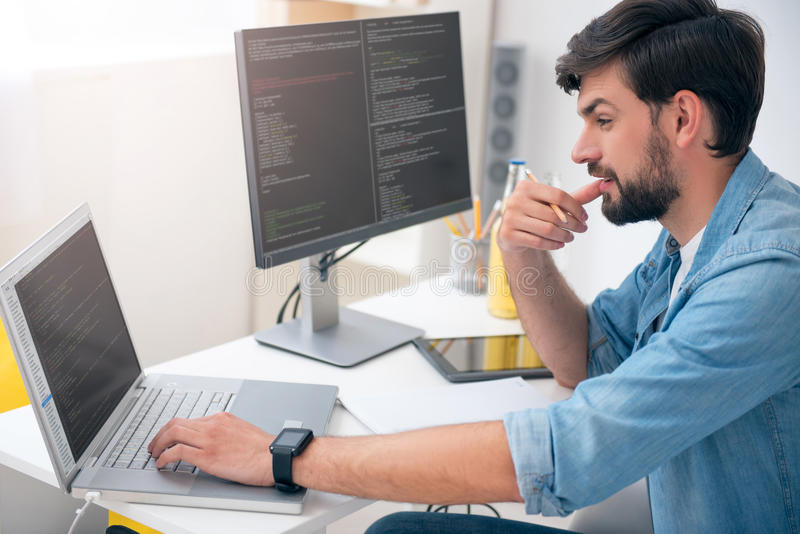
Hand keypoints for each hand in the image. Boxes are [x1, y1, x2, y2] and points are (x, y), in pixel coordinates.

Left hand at [148, 412, 274, 486]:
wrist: (274, 457)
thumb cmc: (264, 449)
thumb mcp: (243, 431)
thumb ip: (225, 431)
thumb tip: (215, 440)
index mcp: (221, 418)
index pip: (189, 420)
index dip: (173, 429)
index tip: (169, 437)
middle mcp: (212, 425)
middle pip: (176, 423)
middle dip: (160, 434)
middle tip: (154, 445)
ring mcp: (209, 440)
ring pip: (172, 433)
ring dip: (158, 444)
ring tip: (154, 453)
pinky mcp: (207, 456)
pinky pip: (177, 452)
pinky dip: (164, 457)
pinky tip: (161, 463)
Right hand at [497, 180, 601, 252]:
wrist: (514, 233)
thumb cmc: (537, 214)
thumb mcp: (555, 204)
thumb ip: (578, 196)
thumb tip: (605, 184)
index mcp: (526, 187)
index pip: (558, 195)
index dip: (575, 208)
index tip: (585, 217)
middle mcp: (515, 200)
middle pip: (553, 214)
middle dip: (573, 224)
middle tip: (582, 230)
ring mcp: (509, 218)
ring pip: (547, 229)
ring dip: (564, 236)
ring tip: (570, 238)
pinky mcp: (507, 235)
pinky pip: (538, 242)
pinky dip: (553, 245)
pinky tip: (560, 244)